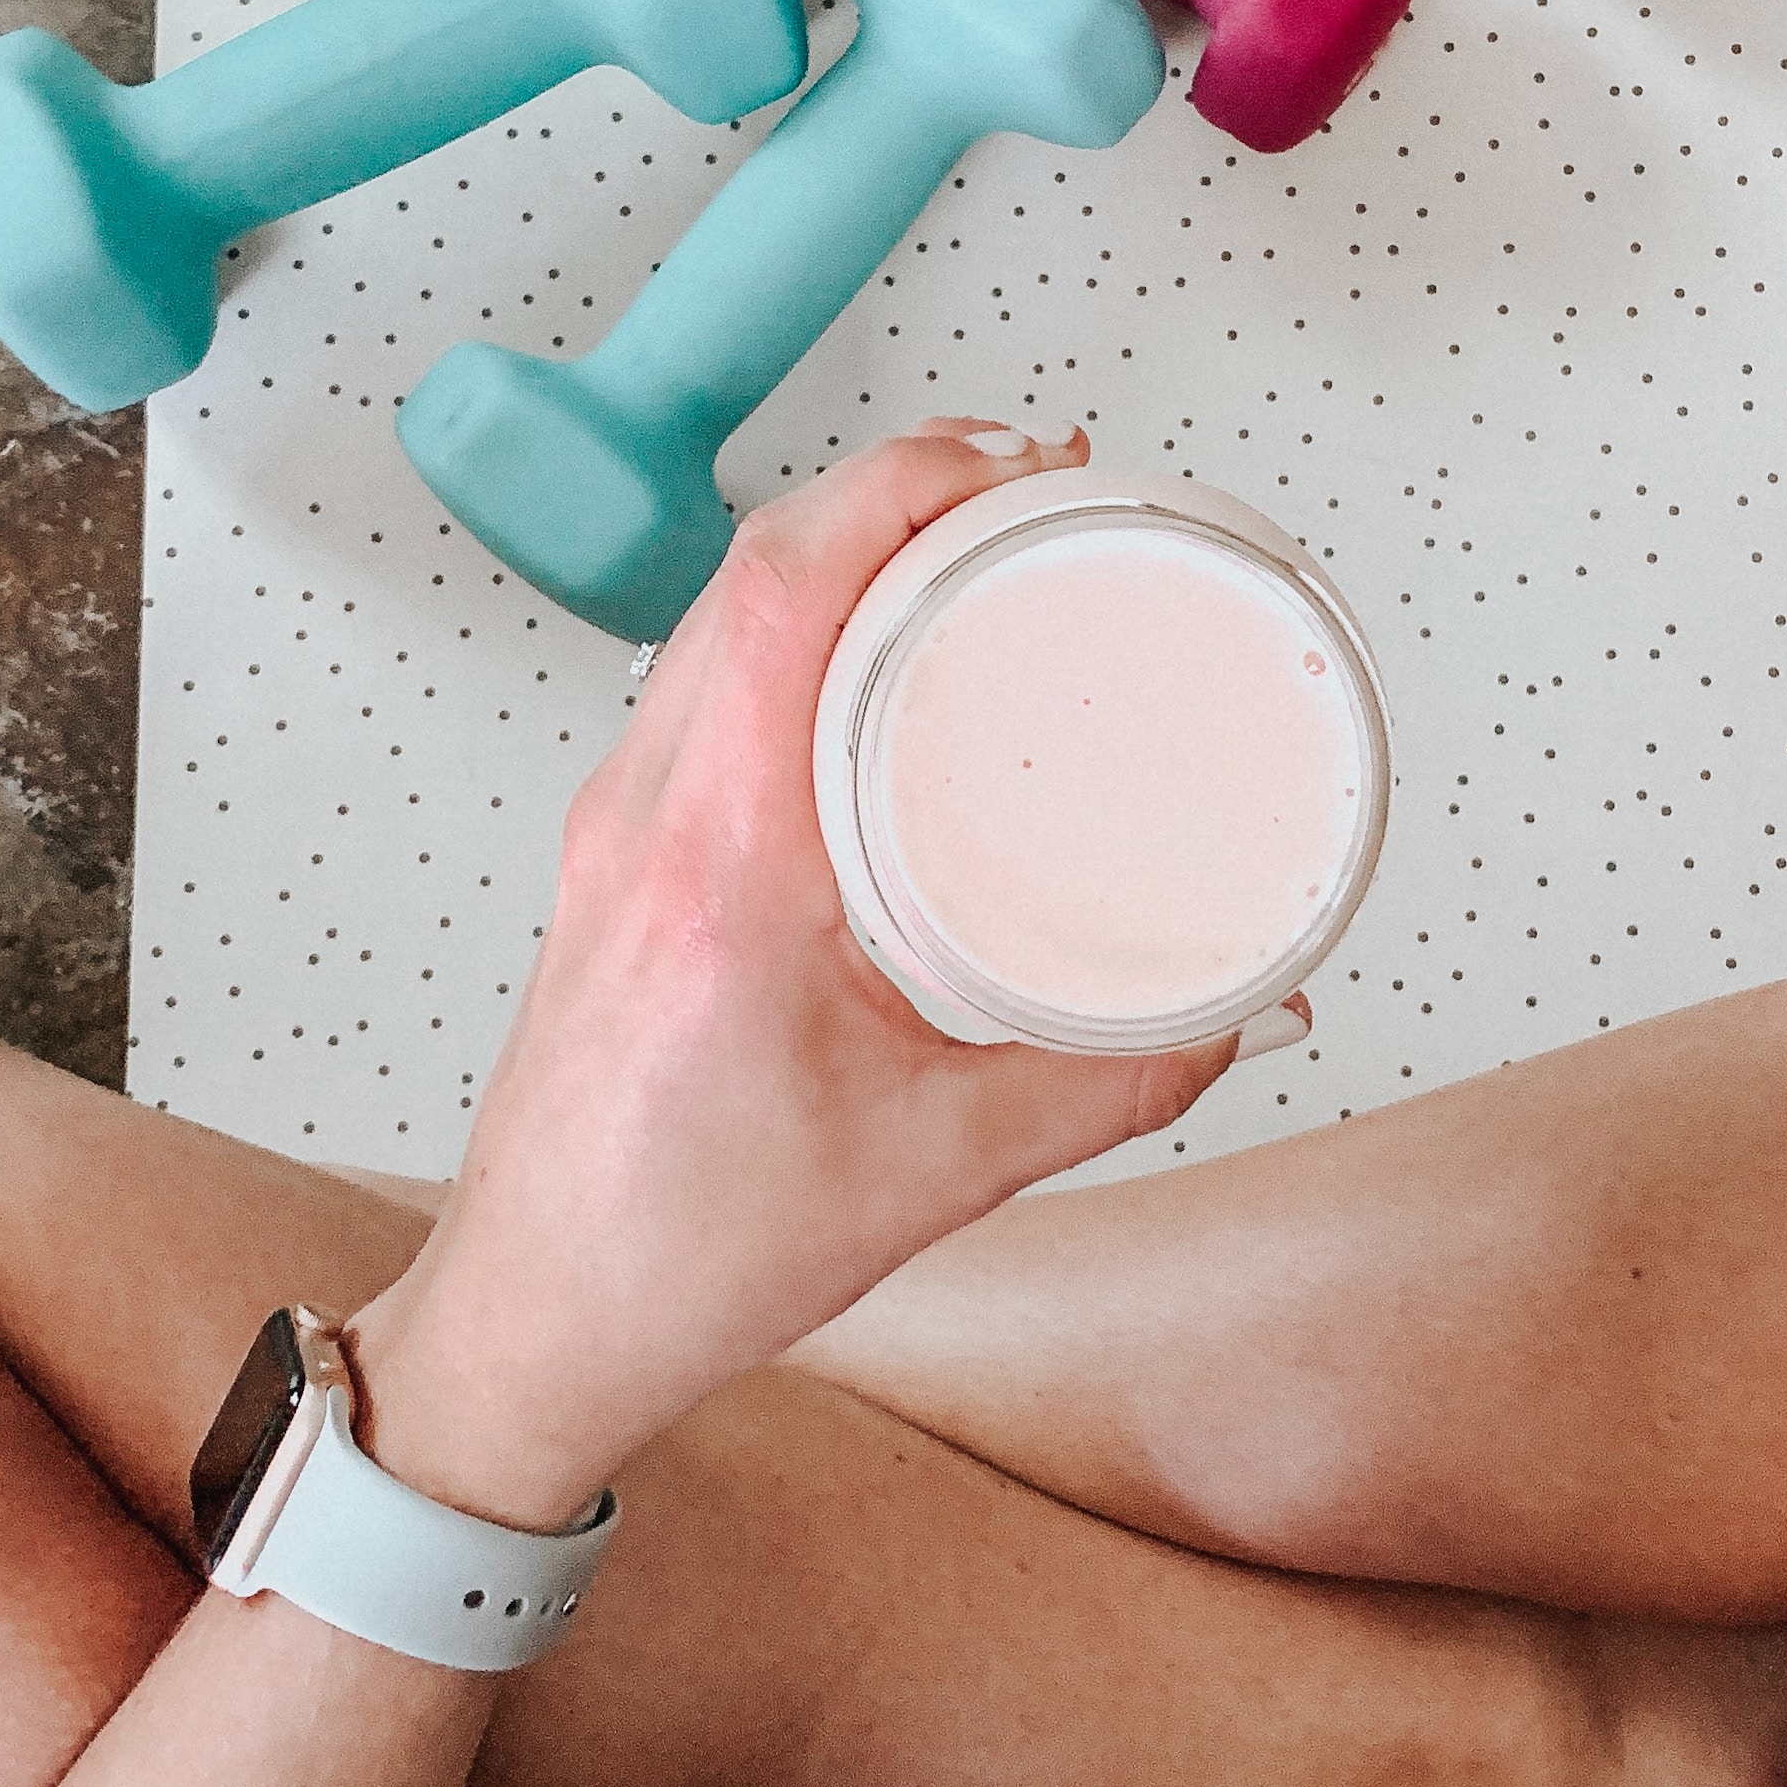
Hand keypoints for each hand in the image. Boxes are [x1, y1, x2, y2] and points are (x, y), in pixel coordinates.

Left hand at [343, 423, 1245, 1527]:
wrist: (539, 1319)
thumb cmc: (686, 1253)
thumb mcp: (946, 1169)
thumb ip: (1118, 1081)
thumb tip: (1247, 1009)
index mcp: (721, 866)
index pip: (785, 591)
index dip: (902, 485)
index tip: (1014, 466)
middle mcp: (647, 816)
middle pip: (753, 567)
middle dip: (896, 486)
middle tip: (1024, 482)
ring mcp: (615, 823)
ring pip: (714, 609)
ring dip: (837, 541)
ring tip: (960, 532)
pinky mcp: (613, 846)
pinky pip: (698, 672)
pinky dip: (789, 616)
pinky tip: (864, 639)